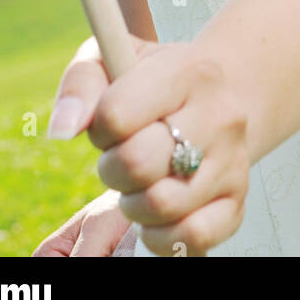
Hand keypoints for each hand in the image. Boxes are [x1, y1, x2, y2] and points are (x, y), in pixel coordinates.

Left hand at [47, 34, 249, 256]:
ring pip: (161, 206)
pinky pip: (191, 238)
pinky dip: (161, 235)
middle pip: (138, 164)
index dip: (99, 127)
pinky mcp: (238, 202)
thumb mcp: (113, 61)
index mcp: (190, 70)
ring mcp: (234, 161)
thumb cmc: (151, 81)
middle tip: (121, 157)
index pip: (117, 114)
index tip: (109, 123)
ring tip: (141, 182)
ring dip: (133, 203)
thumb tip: (62, 129)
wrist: (217, 97)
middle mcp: (222, 114)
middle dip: (113, 168)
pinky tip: (158, 213)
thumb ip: (80, 84)